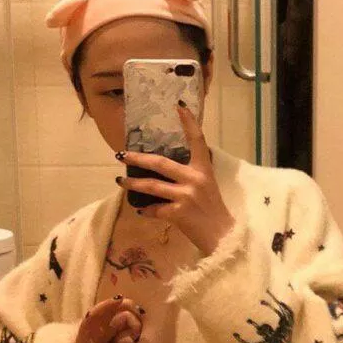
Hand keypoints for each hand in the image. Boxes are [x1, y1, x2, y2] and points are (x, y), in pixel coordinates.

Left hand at [117, 105, 235, 255]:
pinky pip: (155, 209)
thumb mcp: (208, 185)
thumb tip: (167, 166)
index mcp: (204, 169)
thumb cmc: (213, 209)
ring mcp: (186, 196)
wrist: (222, 236)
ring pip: (152, 186)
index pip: (197, 140)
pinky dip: (146, 210)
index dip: (189, 122)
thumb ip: (192, 173)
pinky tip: (141, 210)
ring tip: (120, 180)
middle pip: (160, 163)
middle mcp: (195, 179)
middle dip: (138, 158)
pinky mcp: (179, 213)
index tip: (178, 106)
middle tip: (121, 154)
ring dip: (133, 183)